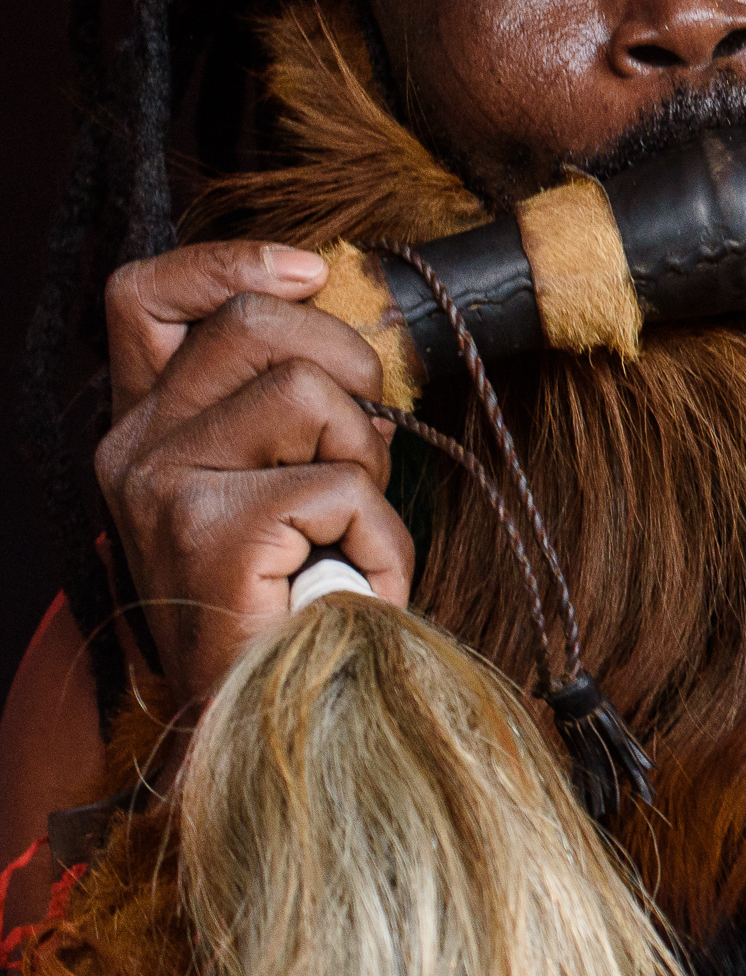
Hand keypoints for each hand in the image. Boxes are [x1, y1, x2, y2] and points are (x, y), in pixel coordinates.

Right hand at [93, 241, 414, 711]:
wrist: (265, 712)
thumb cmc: (290, 595)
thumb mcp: (276, 478)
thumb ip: (286, 402)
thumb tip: (346, 325)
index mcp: (146, 426)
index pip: (146, 295)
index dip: (229, 262)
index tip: (310, 273)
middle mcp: (134, 448)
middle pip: (255, 323)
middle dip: (347, 366)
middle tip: (360, 446)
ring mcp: (161, 488)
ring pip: (306, 393)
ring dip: (364, 458)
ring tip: (347, 527)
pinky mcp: (208, 533)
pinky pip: (340, 485)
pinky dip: (380, 535)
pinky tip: (355, 581)